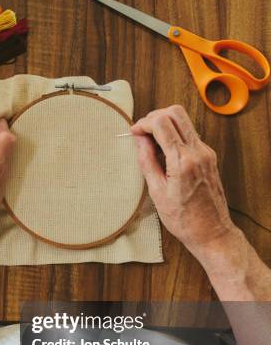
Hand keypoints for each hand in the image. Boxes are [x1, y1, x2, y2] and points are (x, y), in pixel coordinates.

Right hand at [131, 105, 236, 258]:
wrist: (211, 232)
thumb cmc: (184, 219)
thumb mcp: (157, 192)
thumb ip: (147, 161)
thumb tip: (140, 140)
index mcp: (183, 161)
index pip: (162, 123)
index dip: (143, 123)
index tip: (134, 132)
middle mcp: (198, 152)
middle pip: (175, 113)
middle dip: (155, 117)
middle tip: (142, 132)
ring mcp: (206, 152)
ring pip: (183, 121)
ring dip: (165, 125)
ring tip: (151, 144)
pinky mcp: (208, 156)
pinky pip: (189, 135)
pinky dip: (174, 135)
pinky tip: (163, 152)